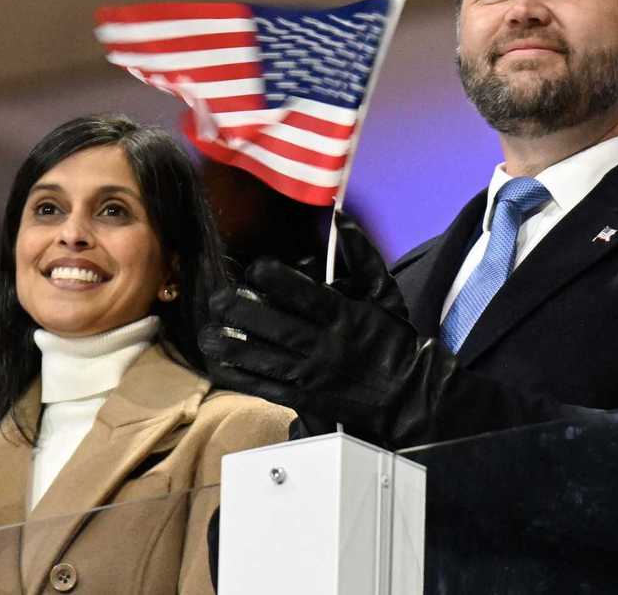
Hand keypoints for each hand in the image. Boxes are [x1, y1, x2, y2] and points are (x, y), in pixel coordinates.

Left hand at [201, 211, 454, 447]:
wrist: (410, 397)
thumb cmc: (395, 340)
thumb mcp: (385, 293)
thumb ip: (362, 255)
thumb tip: (339, 218)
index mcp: (344, 316)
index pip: (304, 295)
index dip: (276, 281)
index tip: (255, 270)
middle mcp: (325, 346)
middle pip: (277, 328)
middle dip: (243, 313)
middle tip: (217, 300)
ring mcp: (314, 375)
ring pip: (266, 360)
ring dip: (233, 348)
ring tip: (207, 335)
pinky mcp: (306, 400)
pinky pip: (267, 388)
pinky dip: (242, 378)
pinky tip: (220, 365)